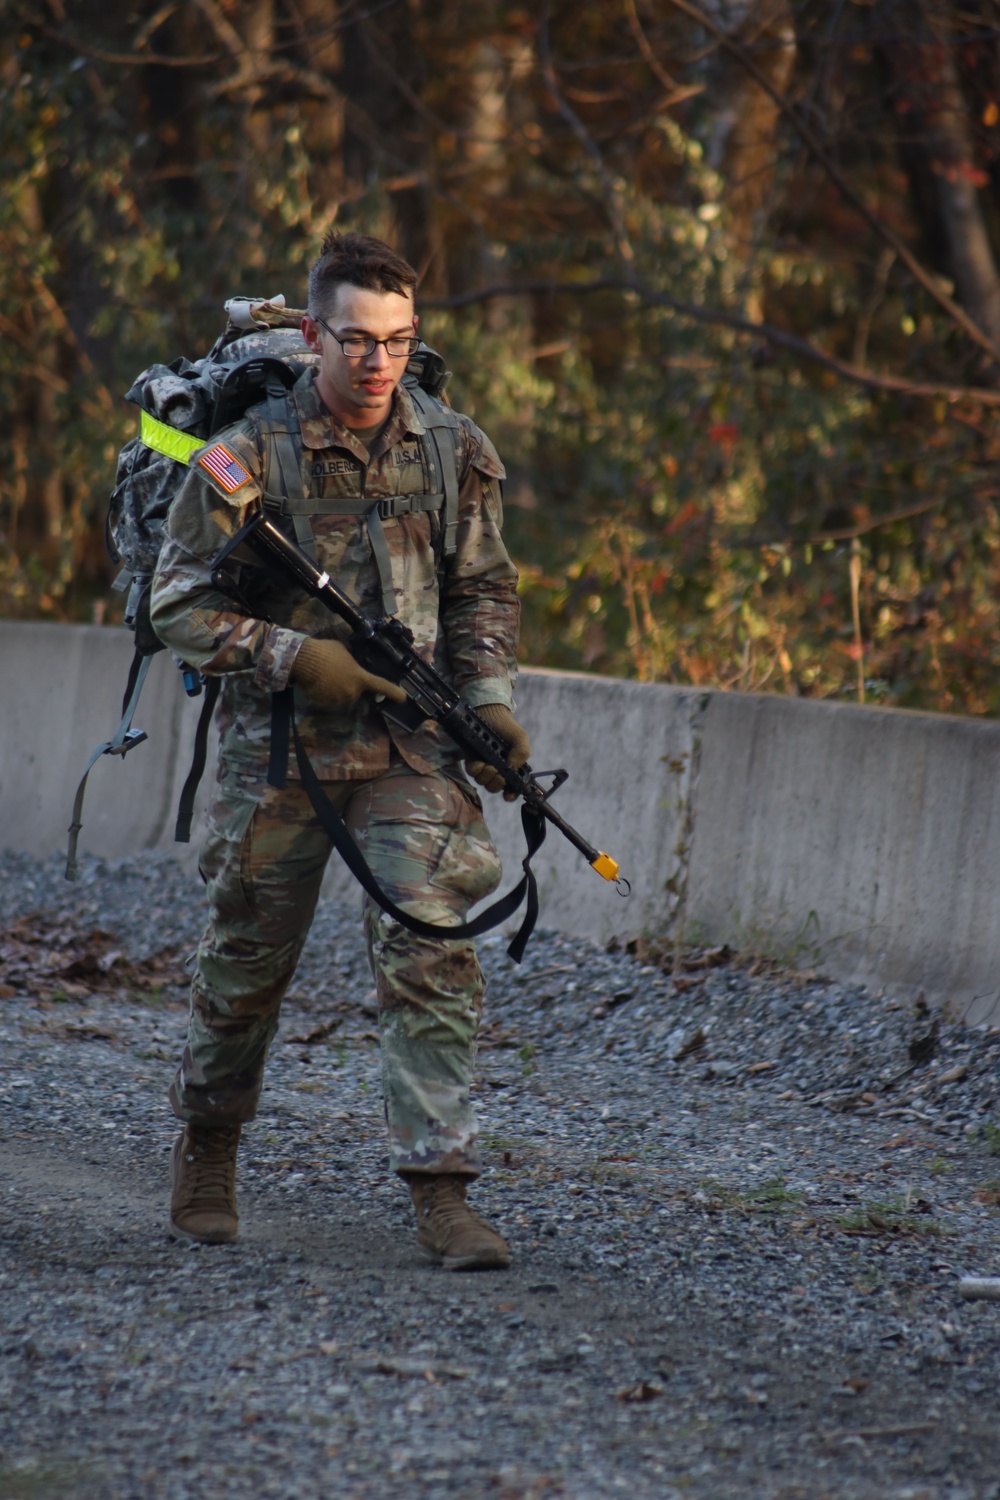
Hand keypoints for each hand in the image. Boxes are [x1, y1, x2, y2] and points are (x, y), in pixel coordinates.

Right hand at [292, 637, 406, 710]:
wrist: (303, 660)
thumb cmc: (326, 651)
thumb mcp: (344, 651)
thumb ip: (351, 661)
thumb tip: (349, 663)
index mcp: (360, 677)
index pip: (381, 686)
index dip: (394, 692)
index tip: (403, 698)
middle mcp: (352, 692)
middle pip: (354, 691)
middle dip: (348, 684)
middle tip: (336, 672)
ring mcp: (338, 700)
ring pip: (340, 696)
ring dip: (335, 689)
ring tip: (324, 676)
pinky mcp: (324, 704)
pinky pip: (327, 700)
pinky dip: (323, 694)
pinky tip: (316, 683)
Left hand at [466, 703, 530, 799]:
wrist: (491, 713)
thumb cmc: (507, 728)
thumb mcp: (520, 739)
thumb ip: (521, 753)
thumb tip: (512, 768)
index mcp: (511, 768)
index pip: (511, 788)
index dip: (510, 794)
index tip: (508, 795)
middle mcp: (497, 770)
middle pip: (495, 787)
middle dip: (496, 784)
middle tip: (498, 773)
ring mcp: (484, 765)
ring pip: (483, 782)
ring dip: (486, 776)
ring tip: (489, 765)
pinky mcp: (472, 759)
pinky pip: (472, 772)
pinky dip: (476, 769)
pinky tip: (480, 761)